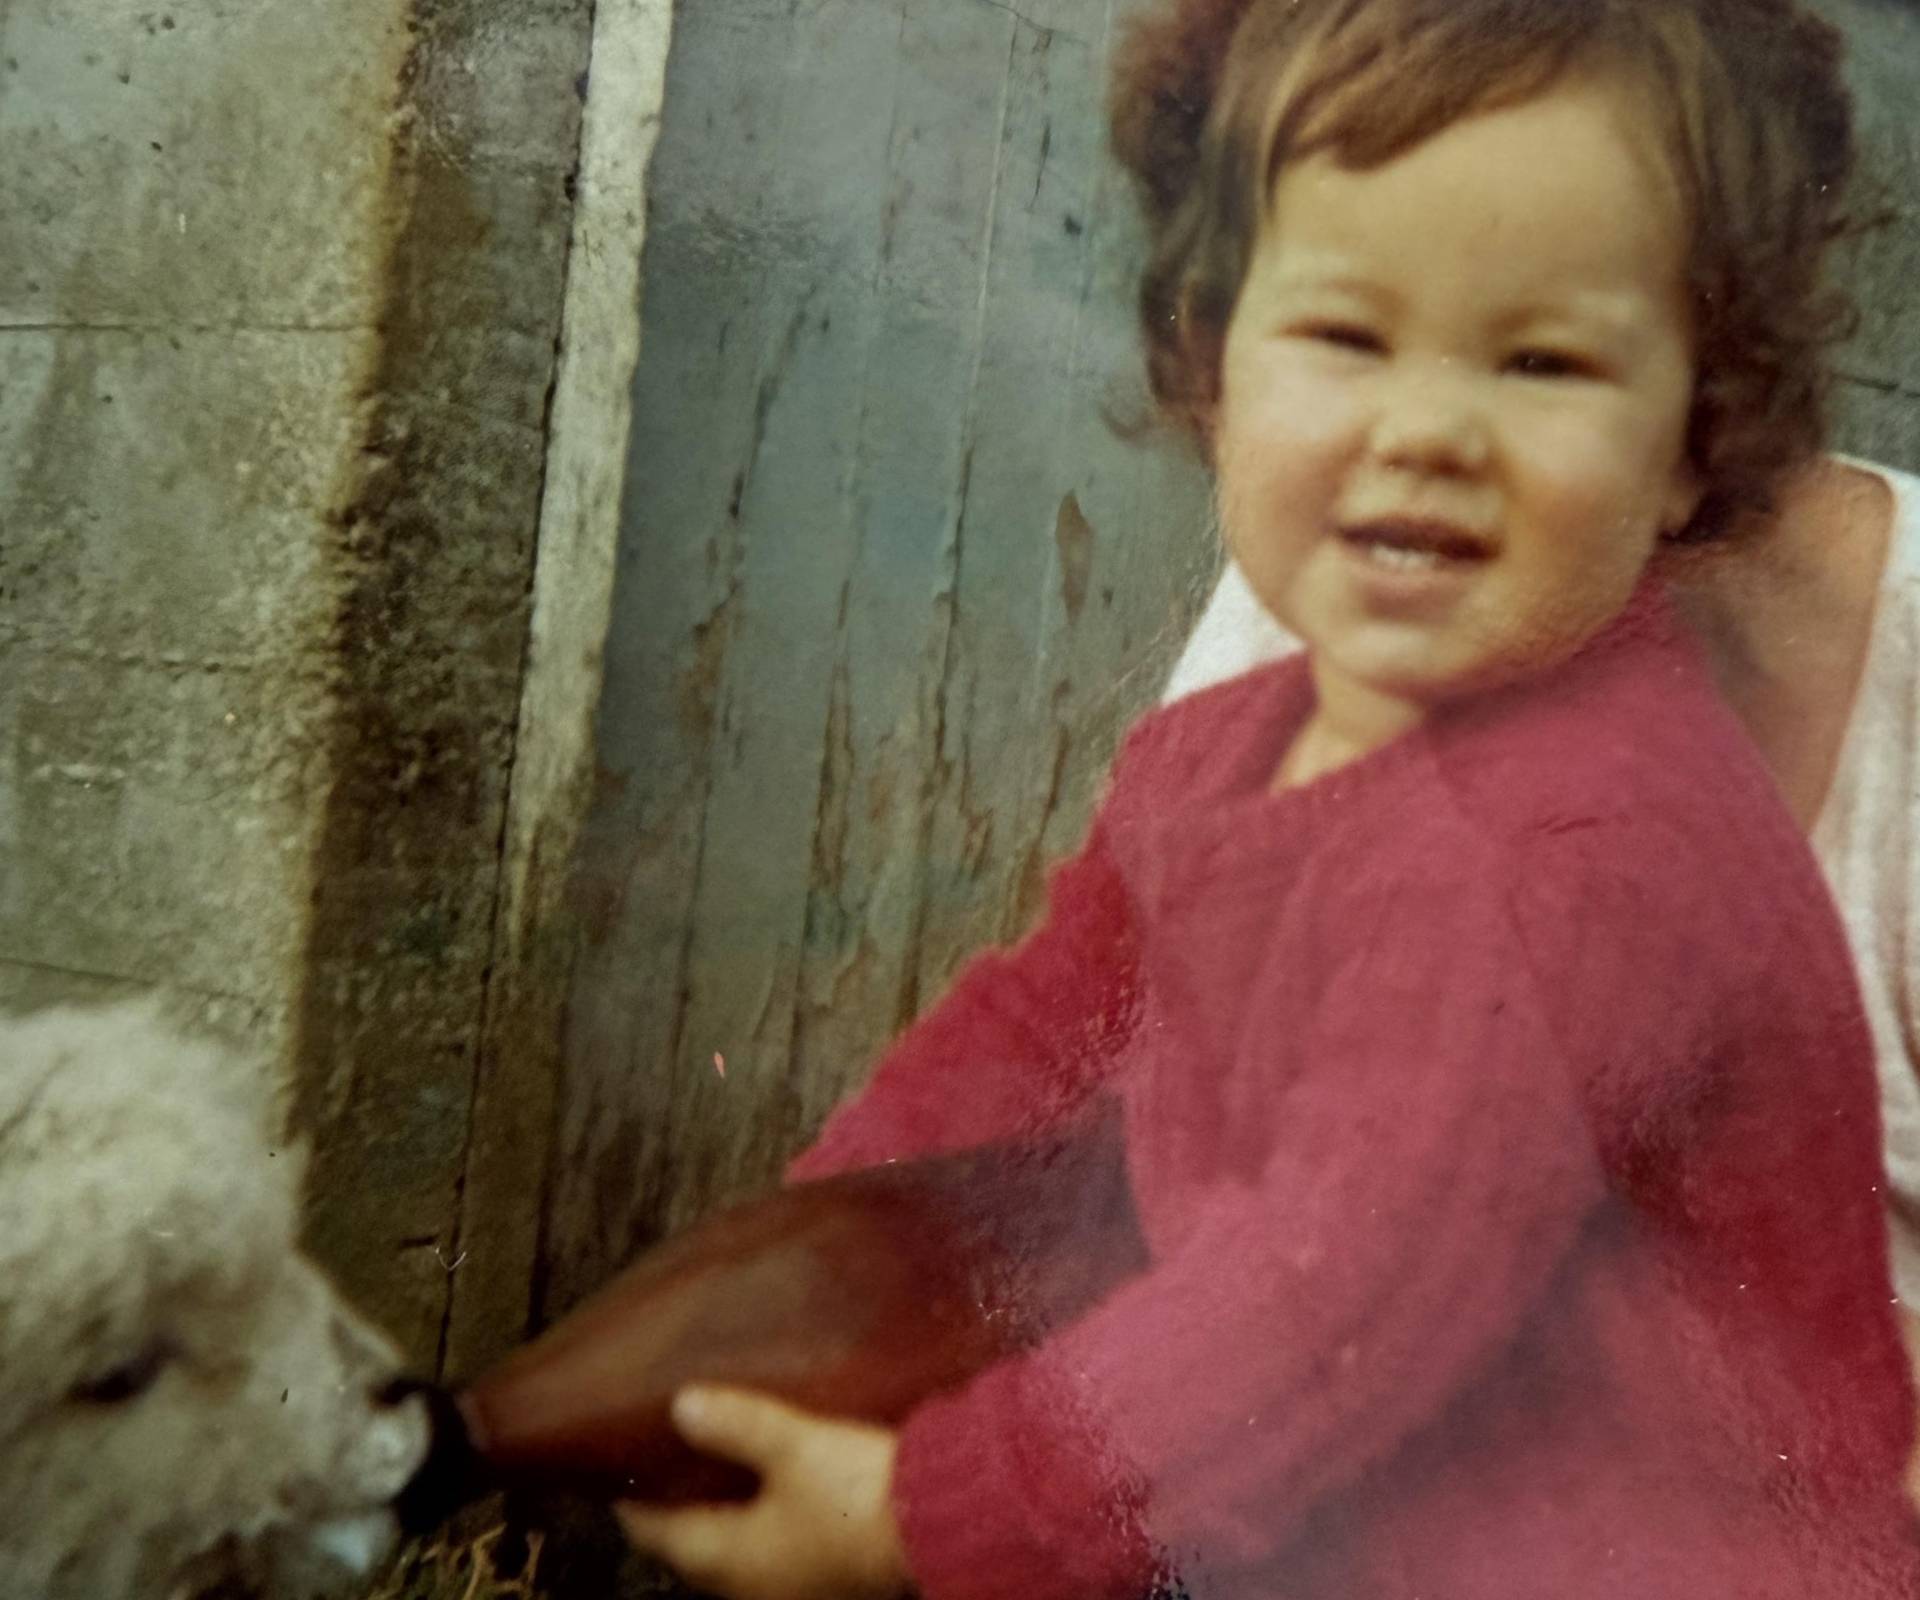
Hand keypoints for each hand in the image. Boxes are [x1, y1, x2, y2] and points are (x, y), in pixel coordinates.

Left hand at [615, 1386, 910, 1599]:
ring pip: (738, 1549)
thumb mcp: (792, 1446)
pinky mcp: (830, 1574)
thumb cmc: (858, 1490)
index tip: (615, 1465)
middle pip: (695, 1546)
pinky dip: (761, 1518)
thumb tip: (680, 1405)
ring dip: (722, 1511)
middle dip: (678, 1505)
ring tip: (717, 1461)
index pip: (657, 1533)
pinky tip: (774, 1483)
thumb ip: (735, 1424)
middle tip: (666, 1454)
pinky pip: (775, 1548)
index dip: (633, 1499)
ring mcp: (795, 1585)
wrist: (943, 1523)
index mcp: (732, 1559)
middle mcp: (755, 1585)